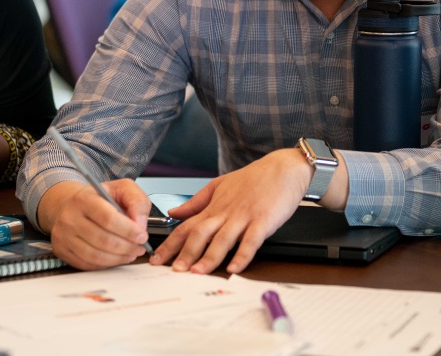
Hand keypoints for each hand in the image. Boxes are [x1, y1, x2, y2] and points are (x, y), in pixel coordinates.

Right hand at [40, 179, 151, 269]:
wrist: (71, 205)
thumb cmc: (99, 198)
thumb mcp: (122, 188)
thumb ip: (137, 201)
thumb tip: (140, 224)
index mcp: (84, 198)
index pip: (108, 218)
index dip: (129, 231)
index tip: (142, 236)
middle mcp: (70, 217)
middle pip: (103, 240)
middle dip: (127, 247)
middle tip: (140, 247)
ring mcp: (63, 236)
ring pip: (96, 256)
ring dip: (119, 258)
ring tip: (131, 253)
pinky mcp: (62, 250)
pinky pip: (87, 264)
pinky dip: (106, 264)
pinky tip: (117, 257)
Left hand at [150, 148, 310, 274]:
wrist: (284, 168)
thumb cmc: (255, 178)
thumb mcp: (220, 184)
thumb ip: (196, 201)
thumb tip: (173, 213)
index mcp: (214, 206)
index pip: (186, 226)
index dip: (170, 244)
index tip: (156, 259)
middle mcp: (226, 212)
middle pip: (201, 234)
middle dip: (185, 253)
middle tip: (173, 271)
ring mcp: (244, 216)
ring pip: (223, 239)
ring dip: (209, 256)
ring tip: (197, 272)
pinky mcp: (263, 220)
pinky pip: (251, 240)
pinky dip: (242, 255)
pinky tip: (234, 267)